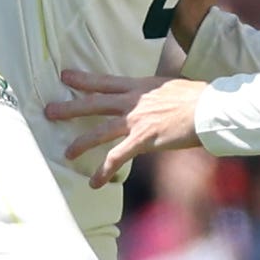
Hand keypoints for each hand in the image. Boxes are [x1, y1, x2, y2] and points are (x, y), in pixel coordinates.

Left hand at [47, 69, 210, 188]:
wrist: (210, 109)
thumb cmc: (201, 98)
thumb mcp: (175, 88)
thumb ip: (162, 94)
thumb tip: (164, 99)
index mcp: (141, 86)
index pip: (105, 81)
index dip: (83, 79)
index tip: (65, 76)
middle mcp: (134, 102)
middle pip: (94, 103)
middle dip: (69, 108)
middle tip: (49, 111)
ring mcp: (136, 120)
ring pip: (99, 131)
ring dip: (81, 143)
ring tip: (66, 153)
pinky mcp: (143, 140)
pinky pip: (117, 158)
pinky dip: (104, 171)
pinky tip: (94, 183)